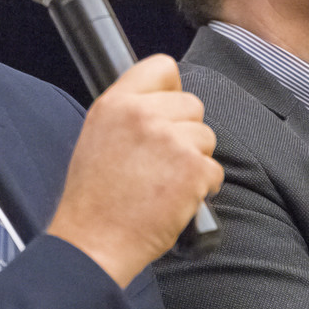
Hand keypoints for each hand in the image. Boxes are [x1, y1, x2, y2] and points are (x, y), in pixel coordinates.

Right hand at [47, 54, 220, 285]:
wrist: (94, 241)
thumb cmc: (94, 199)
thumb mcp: (97, 137)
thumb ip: (129, 114)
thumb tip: (162, 102)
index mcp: (115, 103)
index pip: (161, 67)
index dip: (171, 88)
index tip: (169, 109)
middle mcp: (143, 115)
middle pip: (192, 104)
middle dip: (186, 132)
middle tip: (162, 161)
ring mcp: (170, 140)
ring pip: (206, 137)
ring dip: (195, 161)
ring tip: (165, 183)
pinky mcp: (192, 169)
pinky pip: (215, 170)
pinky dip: (202, 188)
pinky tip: (175, 199)